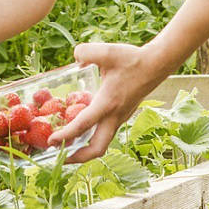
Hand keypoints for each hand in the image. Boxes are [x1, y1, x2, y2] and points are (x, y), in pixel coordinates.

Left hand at [50, 41, 169, 162]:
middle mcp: (114, 116)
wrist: (157, 64)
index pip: (83, 126)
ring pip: (102, 142)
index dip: (65, 136)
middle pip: (97, 149)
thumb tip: (75, 57)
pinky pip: (106, 131)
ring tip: (67, 145)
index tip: (51, 142)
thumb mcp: (106, 51)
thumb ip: (85, 52)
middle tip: (59, 157)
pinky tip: (81, 126)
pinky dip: (92, 135)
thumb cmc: (133, 59)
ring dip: (85, 148)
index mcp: (107, 104)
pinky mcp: (123, 115)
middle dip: (77, 157)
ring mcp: (120, 118)